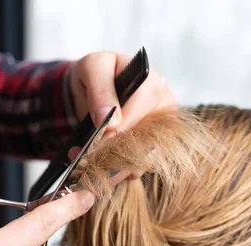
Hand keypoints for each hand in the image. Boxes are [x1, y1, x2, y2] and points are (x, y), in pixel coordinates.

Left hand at [68, 51, 177, 171]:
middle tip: (85, 163)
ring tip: (88, 167)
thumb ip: (101, 90)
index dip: (117, 134)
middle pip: (145, 140)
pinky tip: (100, 170)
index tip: (95, 147)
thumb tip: (111, 121)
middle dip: (113, 155)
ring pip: (145, 158)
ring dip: (115, 168)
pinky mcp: (154, 145)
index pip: (140, 115)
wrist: (93, 85)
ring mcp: (162, 127)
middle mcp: (164, 106)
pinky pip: (140, 165)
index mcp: (152, 83)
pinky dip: (118, 172)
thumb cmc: (96, 72)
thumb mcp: (92, 68)